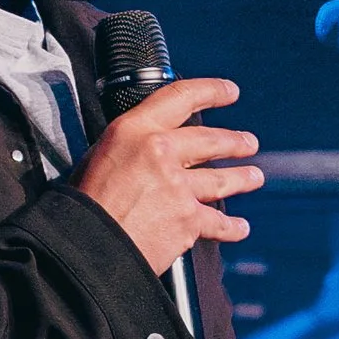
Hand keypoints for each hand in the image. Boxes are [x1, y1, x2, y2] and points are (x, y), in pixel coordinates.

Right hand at [72, 78, 261, 274]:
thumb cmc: (84, 205)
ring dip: (241, 178)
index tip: (230, 92)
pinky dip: (231, 227)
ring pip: (220, 179)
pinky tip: (241, 228)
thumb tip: (143, 152)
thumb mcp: (98, 156)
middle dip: (234, 141)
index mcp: (134, 130)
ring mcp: (178, 186)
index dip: (211, 91)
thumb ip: (128, 149)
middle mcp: (161, 152)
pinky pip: (217, 223)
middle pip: (210, 140)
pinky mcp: (188, 220)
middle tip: (248, 142)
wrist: (87, 246)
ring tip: (255, 177)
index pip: (180, 98)